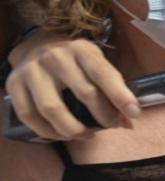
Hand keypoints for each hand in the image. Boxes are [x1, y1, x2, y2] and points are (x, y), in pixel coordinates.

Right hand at [5, 34, 140, 139]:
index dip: (120, 95)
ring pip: (53, 110)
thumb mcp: (96, 63)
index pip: (103, 73)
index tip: (135, 113)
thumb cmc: (74, 59)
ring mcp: (32, 70)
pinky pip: (30, 116)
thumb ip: (113, 88)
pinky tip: (63, 134)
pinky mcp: (14, 84)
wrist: (34, 45)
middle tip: (111, 126)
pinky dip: (48, 132)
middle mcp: (55, 57)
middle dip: (103, 116)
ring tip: (87, 134)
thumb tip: (129, 121)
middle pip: (84, 93)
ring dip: (74, 129)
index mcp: (81, 49)